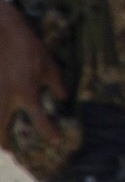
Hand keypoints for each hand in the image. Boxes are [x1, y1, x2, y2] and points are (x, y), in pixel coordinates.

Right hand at [0, 0, 66, 135]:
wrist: (4, 31)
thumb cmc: (30, 48)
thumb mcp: (50, 65)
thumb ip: (56, 84)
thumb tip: (61, 99)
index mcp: (27, 92)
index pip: (39, 119)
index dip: (49, 132)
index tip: (56, 141)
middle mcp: (7, 96)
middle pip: (1, 127)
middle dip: (4, 143)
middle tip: (9, 150)